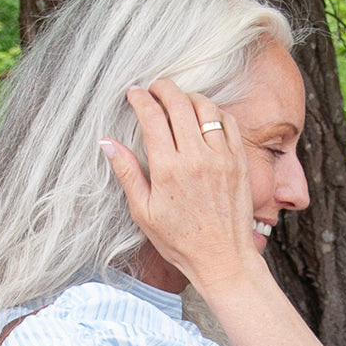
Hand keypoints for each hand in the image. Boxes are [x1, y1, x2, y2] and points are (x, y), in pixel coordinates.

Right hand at [100, 80, 261, 293]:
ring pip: (205, 106)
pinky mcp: (239, 161)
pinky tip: (203, 116)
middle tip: (154, 88)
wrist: (223, 258)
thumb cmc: (180, 241)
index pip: (151, 117)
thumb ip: (127, 173)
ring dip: (188, 96)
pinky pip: (228, 121)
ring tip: (178, 101)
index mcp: (168, 169)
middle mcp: (196, 158)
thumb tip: (107, 142)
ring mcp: (221, 157)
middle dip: (162, 88)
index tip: (133, 93)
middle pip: (178, 102)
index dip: (139, 98)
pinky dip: (214, 110)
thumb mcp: (143, 212)